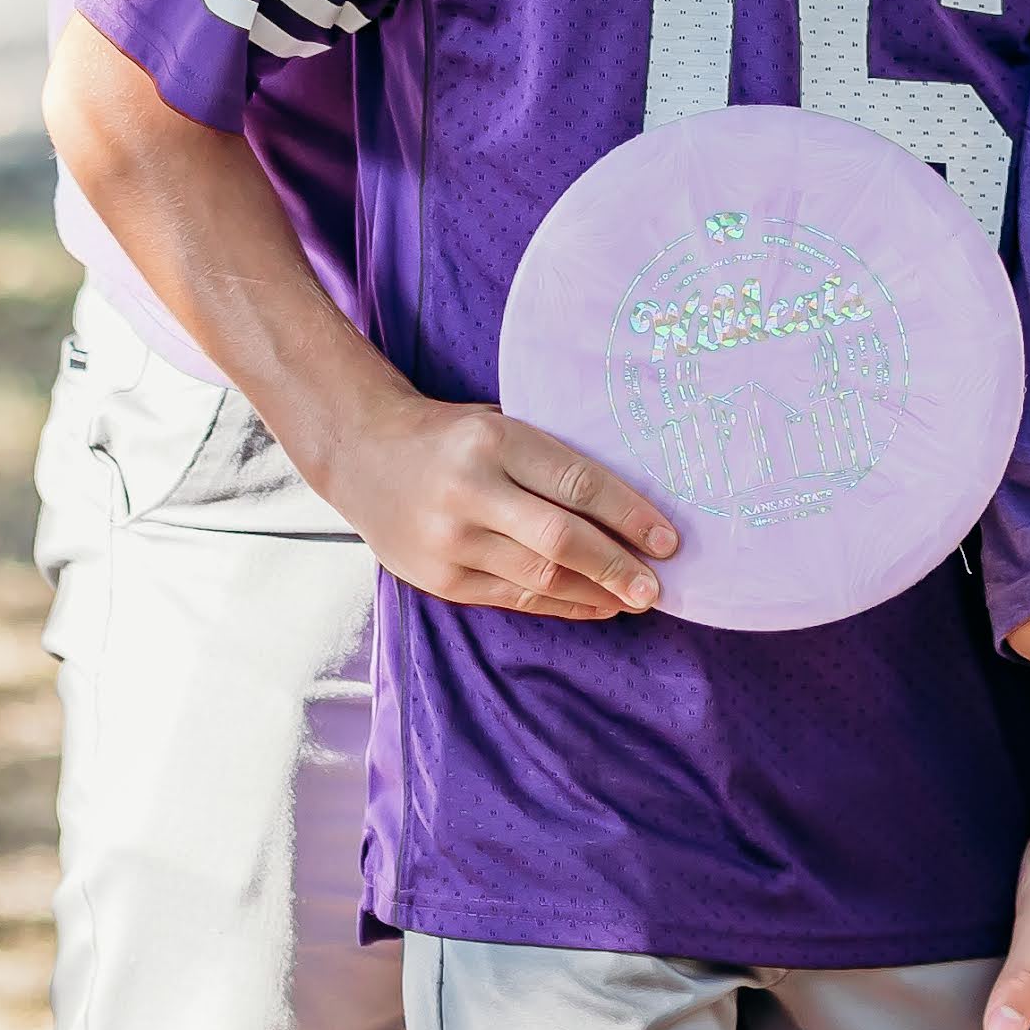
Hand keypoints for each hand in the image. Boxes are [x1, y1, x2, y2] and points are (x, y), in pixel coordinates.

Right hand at [308, 391, 676, 621]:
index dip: (629, 515)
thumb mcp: (499, 424)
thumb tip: (631, 503)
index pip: (577, 483)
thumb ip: (550, 458)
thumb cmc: (450, 436)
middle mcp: (470, 491)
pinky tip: (594, 604)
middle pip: (561, 538)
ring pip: (540, 576)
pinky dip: (561, 605)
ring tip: (635, 598)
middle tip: (658, 586)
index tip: (667, 540)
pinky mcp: (439, 578)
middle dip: (617, 566)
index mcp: (494, 440)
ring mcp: (450, 540)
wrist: (362, 453)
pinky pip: (513, 598)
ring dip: (596, 592)